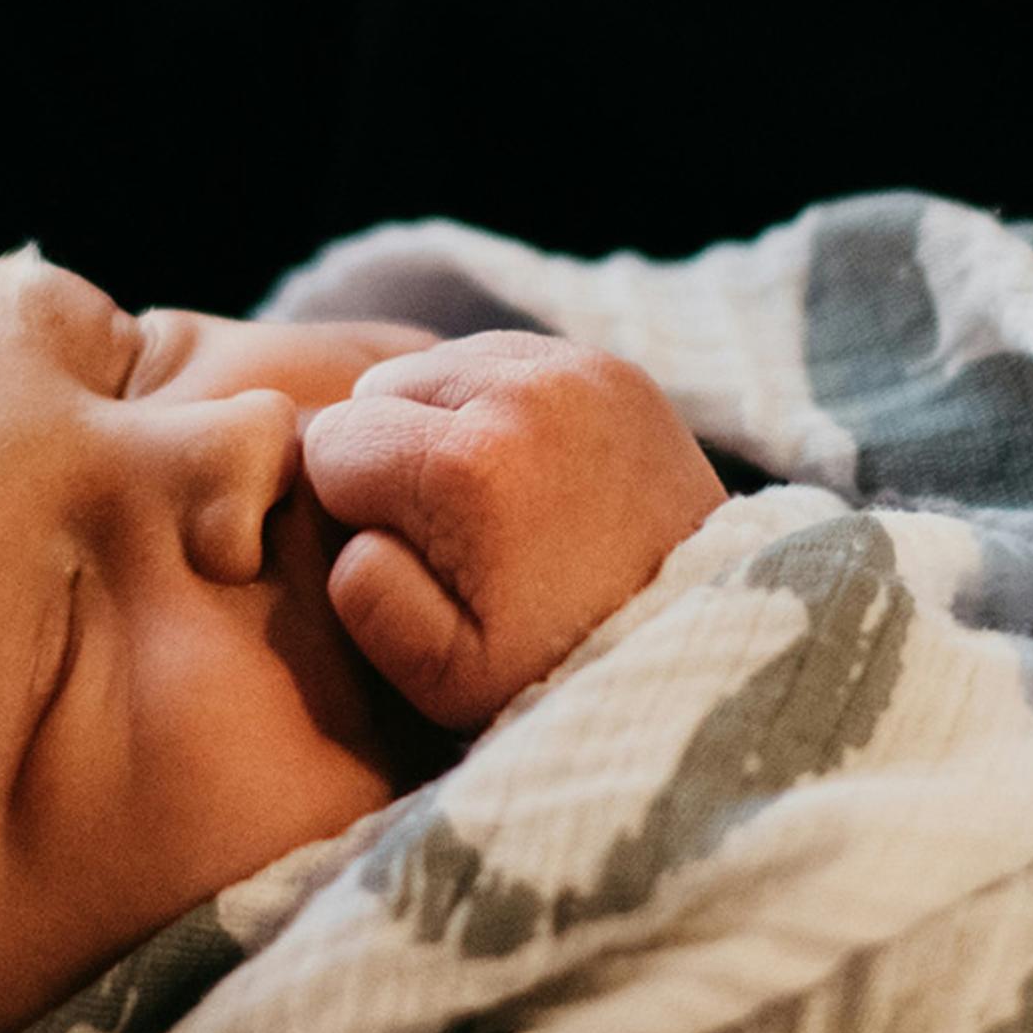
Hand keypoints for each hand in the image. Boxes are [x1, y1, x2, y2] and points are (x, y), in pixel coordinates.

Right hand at [299, 330, 729, 734]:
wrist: (699, 650)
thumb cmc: (561, 670)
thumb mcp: (442, 676)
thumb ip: (366, 597)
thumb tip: (351, 527)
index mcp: (467, 465)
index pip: (332, 442)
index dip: (349, 507)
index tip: (404, 554)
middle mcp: (520, 391)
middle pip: (380, 386)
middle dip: (390, 453)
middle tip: (444, 530)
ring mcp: (575, 367)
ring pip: (441, 361)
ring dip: (440, 420)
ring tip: (484, 501)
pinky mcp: (615, 367)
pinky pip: (507, 356)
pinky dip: (498, 402)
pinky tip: (523, 469)